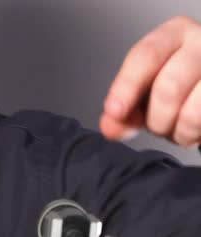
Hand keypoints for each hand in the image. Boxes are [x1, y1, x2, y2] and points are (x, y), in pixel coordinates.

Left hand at [100, 16, 200, 146]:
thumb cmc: (176, 88)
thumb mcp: (145, 94)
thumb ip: (124, 111)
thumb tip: (111, 127)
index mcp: (173, 35)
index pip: (145, 56)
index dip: (126, 87)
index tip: (115, 111)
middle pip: (168, 87)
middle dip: (156, 119)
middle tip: (156, 126)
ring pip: (193, 111)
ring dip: (177, 131)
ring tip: (176, 129)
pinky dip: (192, 135)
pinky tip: (191, 130)